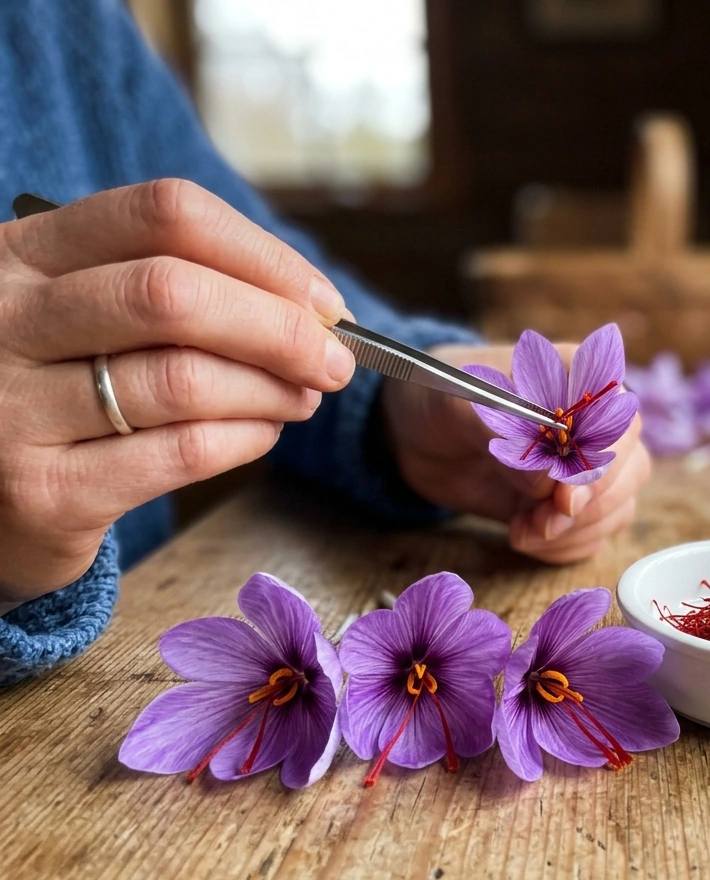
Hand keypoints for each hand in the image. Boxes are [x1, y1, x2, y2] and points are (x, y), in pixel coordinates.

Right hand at [0, 179, 356, 603]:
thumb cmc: (56, 387)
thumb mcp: (84, 313)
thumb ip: (177, 291)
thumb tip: (315, 310)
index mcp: (24, 253)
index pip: (166, 215)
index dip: (264, 255)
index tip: (322, 301)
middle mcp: (5, 319)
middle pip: (175, 294)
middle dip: (280, 327)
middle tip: (334, 360)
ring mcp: (13, 408)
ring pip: (184, 380)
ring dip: (272, 390)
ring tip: (302, 398)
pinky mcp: (44, 492)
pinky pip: (179, 453)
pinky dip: (245, 439)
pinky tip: (263, 433)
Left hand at [383, 343, 651, 563]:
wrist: (416, 431)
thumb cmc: (439, 399)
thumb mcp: (460, 406)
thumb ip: (507, 432)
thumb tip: (552, 482)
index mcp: (578, 375)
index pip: (619, 424)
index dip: (599, 467)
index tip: (562, 500)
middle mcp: (595, 418)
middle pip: (630, 470)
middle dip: (584, 509)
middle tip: (535, 523)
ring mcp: (586, 462)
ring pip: (619, 505)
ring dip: (574, 531)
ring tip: (522, 529)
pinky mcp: (571, 499)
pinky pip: (595, 532)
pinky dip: (565, 546)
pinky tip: (524, 535)